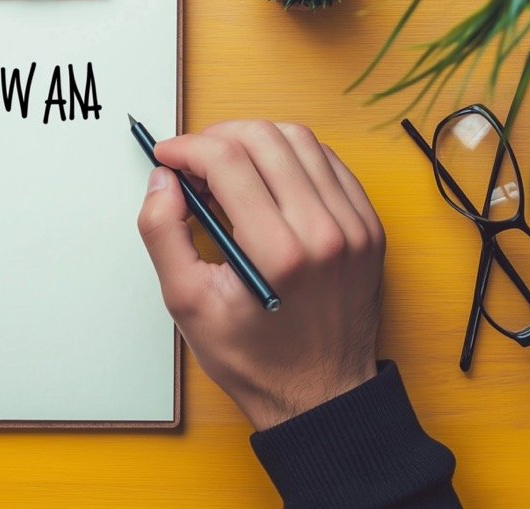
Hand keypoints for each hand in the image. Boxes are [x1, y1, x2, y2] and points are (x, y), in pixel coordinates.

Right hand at [137, 121, 384, 430]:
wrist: (320, 393)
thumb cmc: (255, 358)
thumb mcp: (187, 304)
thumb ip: (164, 234)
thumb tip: (162, 181)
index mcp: (279, 253)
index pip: (227, 160)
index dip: (186, 148)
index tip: (167, 157)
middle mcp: (324, 231)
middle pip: (264, 138)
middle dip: (216, 137)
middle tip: (192, 161)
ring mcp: (354, 226)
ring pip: (300, 140)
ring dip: (254, 141)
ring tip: (228, 167)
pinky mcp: (368, 226)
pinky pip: (329, 163)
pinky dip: (292, 157)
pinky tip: (267, 179)